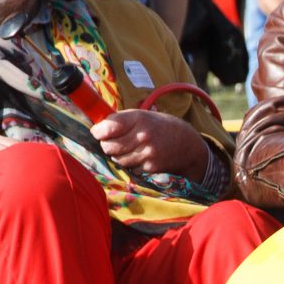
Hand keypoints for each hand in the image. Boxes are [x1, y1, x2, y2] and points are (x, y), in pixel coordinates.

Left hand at [94, 108, 211, 176]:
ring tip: (129, 149)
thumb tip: (97, 127)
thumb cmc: (158, 127)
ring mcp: (148, 154)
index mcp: (139, 118)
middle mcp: (143, 136)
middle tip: (112, 142)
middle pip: (109, 146)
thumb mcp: (142, 115)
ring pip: (118, 159)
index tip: (98, 132)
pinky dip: (131, 164)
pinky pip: (130, 168)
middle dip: (107, 144)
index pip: (109, 127)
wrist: (186, 143)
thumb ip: (120, 119)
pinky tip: (140, 157)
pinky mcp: (151, 167)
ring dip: (119, 155)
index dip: (99, 131)